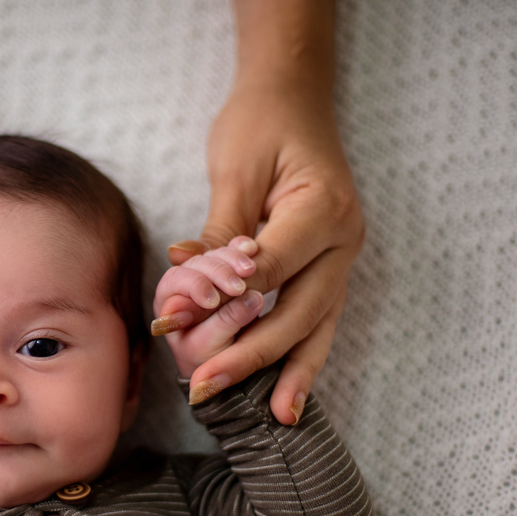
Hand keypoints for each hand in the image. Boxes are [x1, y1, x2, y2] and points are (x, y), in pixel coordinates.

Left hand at [168, 81, 363, 423]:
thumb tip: (188, 288)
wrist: (293, 97)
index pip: (270, 269)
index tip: (172, 324)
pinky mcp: (329, 267)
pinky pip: (316, 319)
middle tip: (206, 389)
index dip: (220, 301)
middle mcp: (344, 240)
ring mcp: (343, 257)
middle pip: (299, 310)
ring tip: (276, 418)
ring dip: (292, 373)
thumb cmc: (261, 124)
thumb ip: (219, 235)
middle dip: (252, 354)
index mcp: (323, 210)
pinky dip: (301, 357)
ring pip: (319, 325)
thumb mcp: (235, 169)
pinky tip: (288, 396)